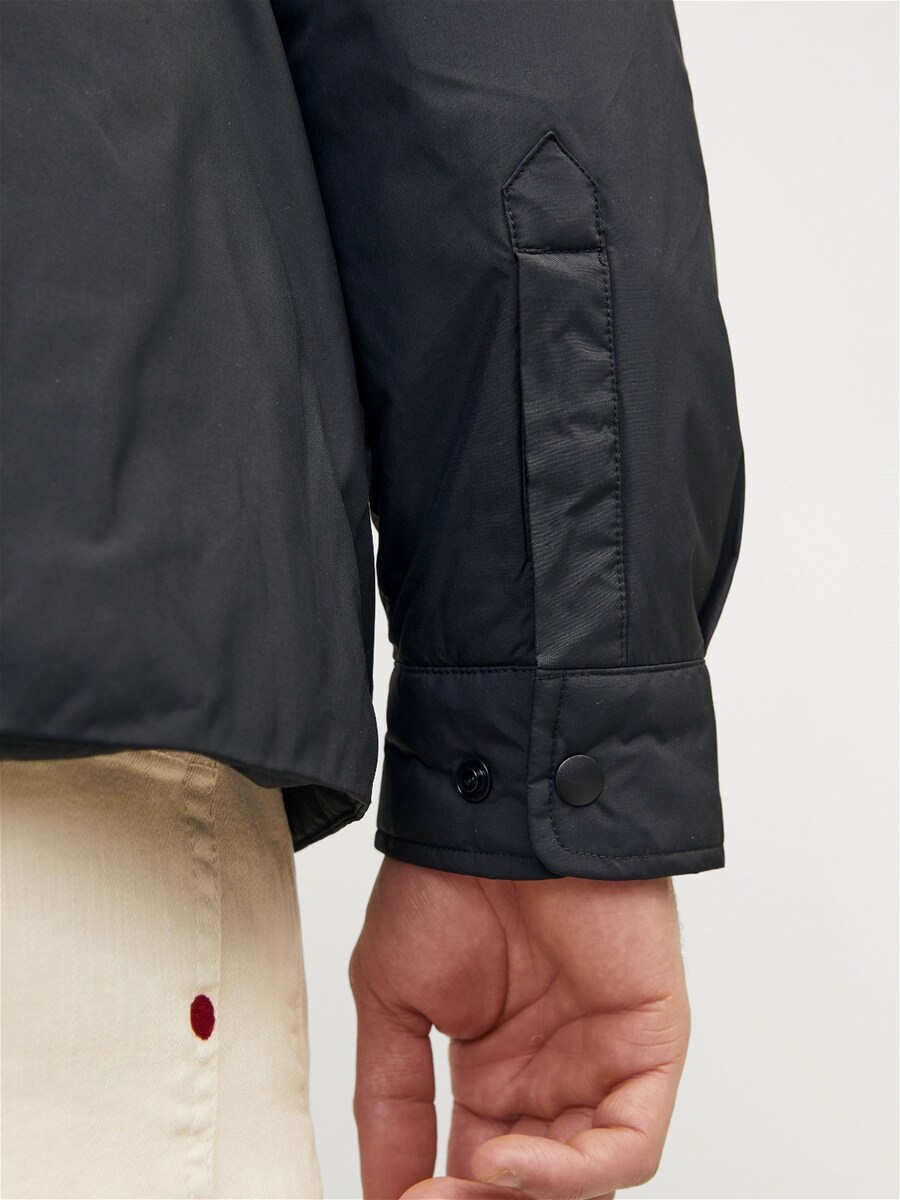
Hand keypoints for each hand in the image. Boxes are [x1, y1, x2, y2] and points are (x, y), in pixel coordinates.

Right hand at [350, 858, 689, 1199]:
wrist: (494, 815)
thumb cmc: (445, 883)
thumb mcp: (393, 998)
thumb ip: (390, 1098)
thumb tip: (382, 1192)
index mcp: (497, 1069)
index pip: (476, 1169)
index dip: (436, 1195)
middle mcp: (554, 1075)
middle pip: (531, 1184)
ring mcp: (603, 1063)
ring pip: (583, 1178)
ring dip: (520, 1198)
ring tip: (460, 1185)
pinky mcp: (650, 1046)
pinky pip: (629, 1142)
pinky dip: (572, 1173)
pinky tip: (504, 1161)